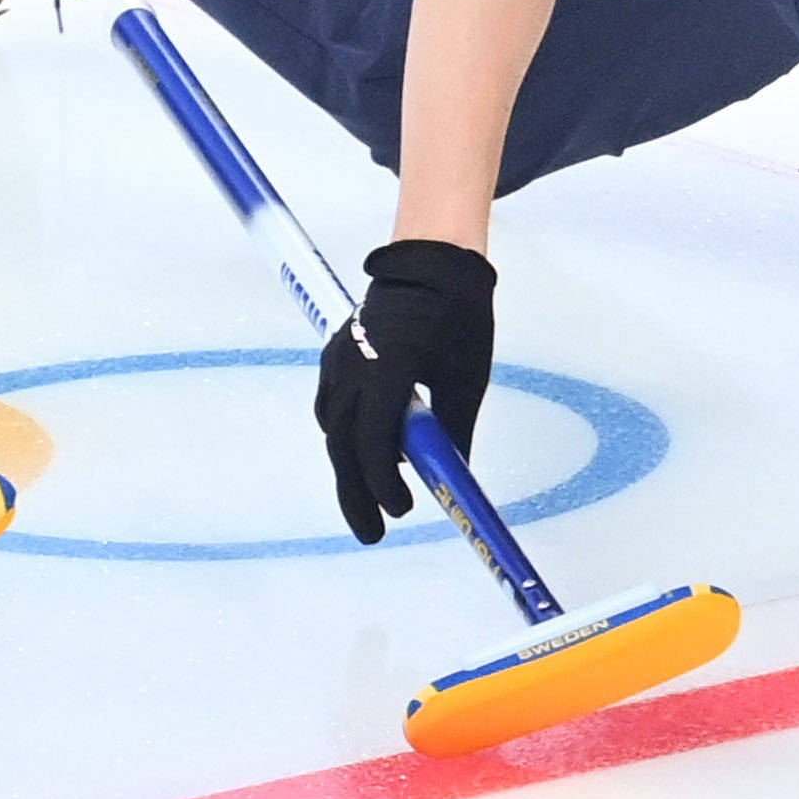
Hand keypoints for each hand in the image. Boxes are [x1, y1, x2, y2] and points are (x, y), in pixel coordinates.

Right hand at [315, 239, 495, 544]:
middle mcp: (353, 366)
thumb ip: (453, 431)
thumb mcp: (467, 380)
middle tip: (373, 533)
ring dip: (349, 470)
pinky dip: (345, 438)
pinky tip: (362, 460)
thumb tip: (450, 479)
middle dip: (358, 494)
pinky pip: (331, 409)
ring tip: (371, 507)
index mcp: (389, 368)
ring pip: (333, 430)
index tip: (402, 510)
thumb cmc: (459, 320)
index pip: (375, 439)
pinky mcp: (336, 358)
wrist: (432, 265)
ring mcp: (338, 361)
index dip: (384, 481)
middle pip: (344, 445)